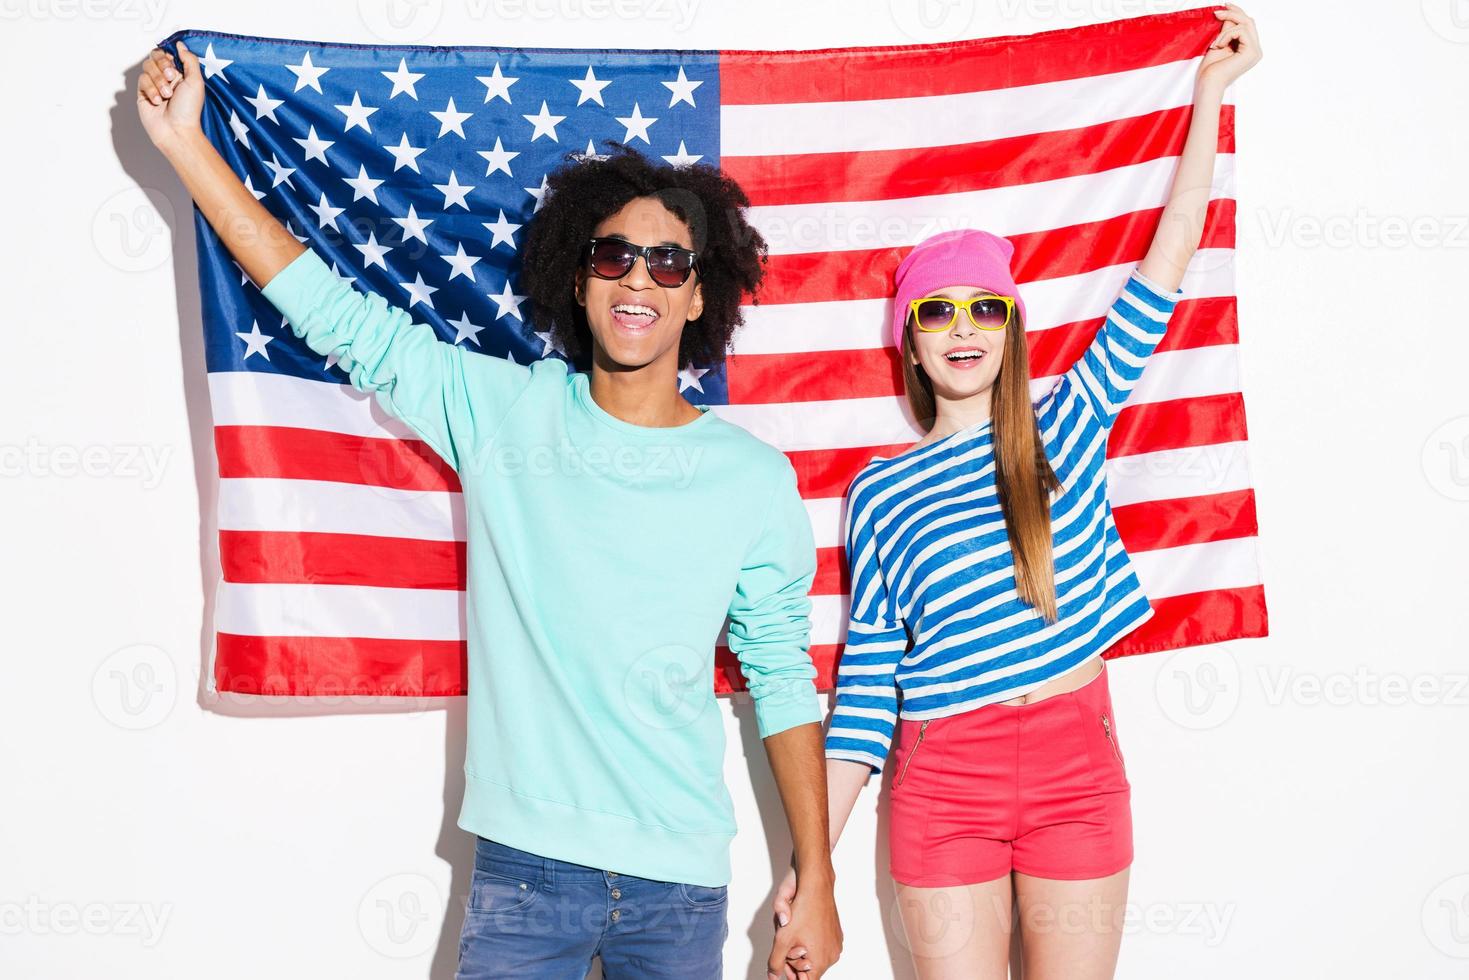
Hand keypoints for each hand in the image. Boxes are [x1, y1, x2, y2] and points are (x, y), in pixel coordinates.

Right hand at [137, 40, 205, 151]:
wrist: (176, 129)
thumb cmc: (188, 109)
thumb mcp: (196, 81)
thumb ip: (189, 60)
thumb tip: (180, 45)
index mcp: (180, 74)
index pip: (166, 53)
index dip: (167, 57)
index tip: (174, 68)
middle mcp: (166, 78)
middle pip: (154, 57)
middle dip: (162, 67)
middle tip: (171, 79)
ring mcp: (154, 85)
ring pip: (147, 68)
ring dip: (158, 81)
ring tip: (167, 96)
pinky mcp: (143, 93)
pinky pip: (141, 80)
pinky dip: (151, 90)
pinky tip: (158, 102)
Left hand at [768, 864, 840, 978]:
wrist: (815, 886)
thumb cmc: (802, 910)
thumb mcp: (782, 938)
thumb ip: (776, 962)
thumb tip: (772, 977)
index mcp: (821, 960)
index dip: (792, 974)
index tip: (784, 963)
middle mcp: (833, 954)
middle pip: (809, 969)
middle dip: (793, 960)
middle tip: (784, 944)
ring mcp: (836, 943)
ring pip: (813, 956)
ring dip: (800, 949)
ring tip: (791, 933)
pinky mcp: (835, 933)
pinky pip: (820, 944)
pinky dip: (809, 940)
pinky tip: (801, 928)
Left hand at [1199, 5, 1261, 92]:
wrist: (1208, 84)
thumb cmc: (1210, 69)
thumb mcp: (1220, 42)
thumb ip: (1228, 29)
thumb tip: (1230, 13)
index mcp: (1249, 49)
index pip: (1247, 25)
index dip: (1237, 13)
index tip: (1224, 5)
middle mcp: (1256, 50)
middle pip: (1249, 21)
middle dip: (1233, 13)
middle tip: (1217, 13)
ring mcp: (1255, 51)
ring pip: (1246, 24)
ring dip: (1225, 30)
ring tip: (1214, 43)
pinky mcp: (1252, 52)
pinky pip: (1241, 31)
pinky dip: (1226, 35)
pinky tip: (1218, 46)